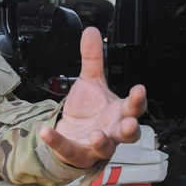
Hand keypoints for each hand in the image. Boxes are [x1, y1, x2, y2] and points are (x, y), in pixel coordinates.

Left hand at [40, 26, 146, 168]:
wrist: (72, 134)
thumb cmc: (88, 111)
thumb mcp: (90, 81)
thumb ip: (93, 59)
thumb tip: (92, 31)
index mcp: (119, 112)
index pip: (134, 107)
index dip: (138, 99)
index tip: (139, 89)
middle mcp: (112, 130)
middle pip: (128, 133)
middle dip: (130, 129)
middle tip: (130, 123)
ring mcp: (97, 145)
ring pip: (105, 148)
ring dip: (103, 142)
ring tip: (97, 134)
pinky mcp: (78, 153)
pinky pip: (69, 149)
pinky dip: (57, 142)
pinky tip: (46, 133)